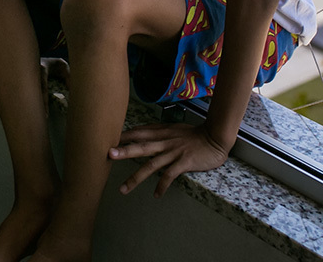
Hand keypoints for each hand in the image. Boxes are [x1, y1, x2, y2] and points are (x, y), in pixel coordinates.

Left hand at [108, 122, 233, 197]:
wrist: (214, 137)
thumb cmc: (193, 134)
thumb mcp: (173, 128)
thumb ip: (157, 130)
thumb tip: (139, 131)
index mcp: (161, 133)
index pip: (139, 133)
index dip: (124, 136)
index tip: (108, 140)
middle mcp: (165, 142)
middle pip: (141, 147)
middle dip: (124, 151)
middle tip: (109, 155)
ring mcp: (173, 152)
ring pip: (151, 165)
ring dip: (136, 177)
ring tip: (124, 188)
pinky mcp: (183, 162)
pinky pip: (170, 175)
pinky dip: (162, 186)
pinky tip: (156, 195)